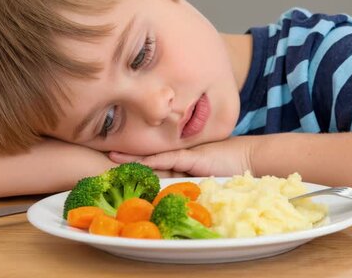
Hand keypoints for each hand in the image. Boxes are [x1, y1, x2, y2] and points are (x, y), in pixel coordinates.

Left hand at [108, 136, 253, 176]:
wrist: (248, 160)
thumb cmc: (227, 169)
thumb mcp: (202, 178)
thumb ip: (185, 182)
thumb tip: (165, 195)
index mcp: (178, 162)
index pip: (151, 161)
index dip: (132, 161)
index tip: (112, 162)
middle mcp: (177, 157)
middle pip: (147, 158)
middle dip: (127, 159)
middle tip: (103, 156)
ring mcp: (183, 155)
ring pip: (153, 157)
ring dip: (133, 158)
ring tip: (111, 156)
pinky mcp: (192, 157)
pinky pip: (169, 158)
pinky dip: (153, 160)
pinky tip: (137, 161)